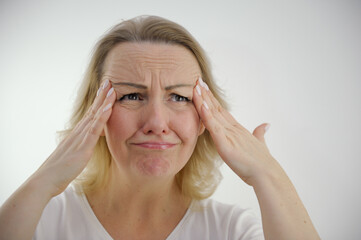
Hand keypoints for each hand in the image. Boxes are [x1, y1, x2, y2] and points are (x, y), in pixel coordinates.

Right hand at [30, 79, 115, 196]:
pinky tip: (109, 107)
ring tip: (111, 88)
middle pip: (92, 110)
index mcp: (78, 134)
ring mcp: (80, 138)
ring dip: (104, 102)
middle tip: (109, 81)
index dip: (98, 102)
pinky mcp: (83, 147)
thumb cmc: (60, 170)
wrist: (46, 180)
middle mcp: (79, 132)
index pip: (90, 114)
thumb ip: (82, 147)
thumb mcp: (74, 154)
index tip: (105, 90)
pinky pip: (94, 129)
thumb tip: (87, 144)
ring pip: (94, 116)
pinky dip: (102, 117)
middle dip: (101, 95)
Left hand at [192, 78, 278, 185]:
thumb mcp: (259, 144)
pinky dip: (207, 116)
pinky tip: (201, 106)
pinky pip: (214, 128)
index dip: (212, 99)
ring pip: (213, 114)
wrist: (267, 174)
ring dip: (203, 100)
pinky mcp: (225, 144)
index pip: (221, 110)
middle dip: (205, 94)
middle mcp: (232, 129)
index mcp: (237, 129)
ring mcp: (229, 135)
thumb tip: (266, 125)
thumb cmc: (262, 162)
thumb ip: (260, 133)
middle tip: (197, 80)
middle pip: (216, 108)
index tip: (204, 88)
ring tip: (196, 87)